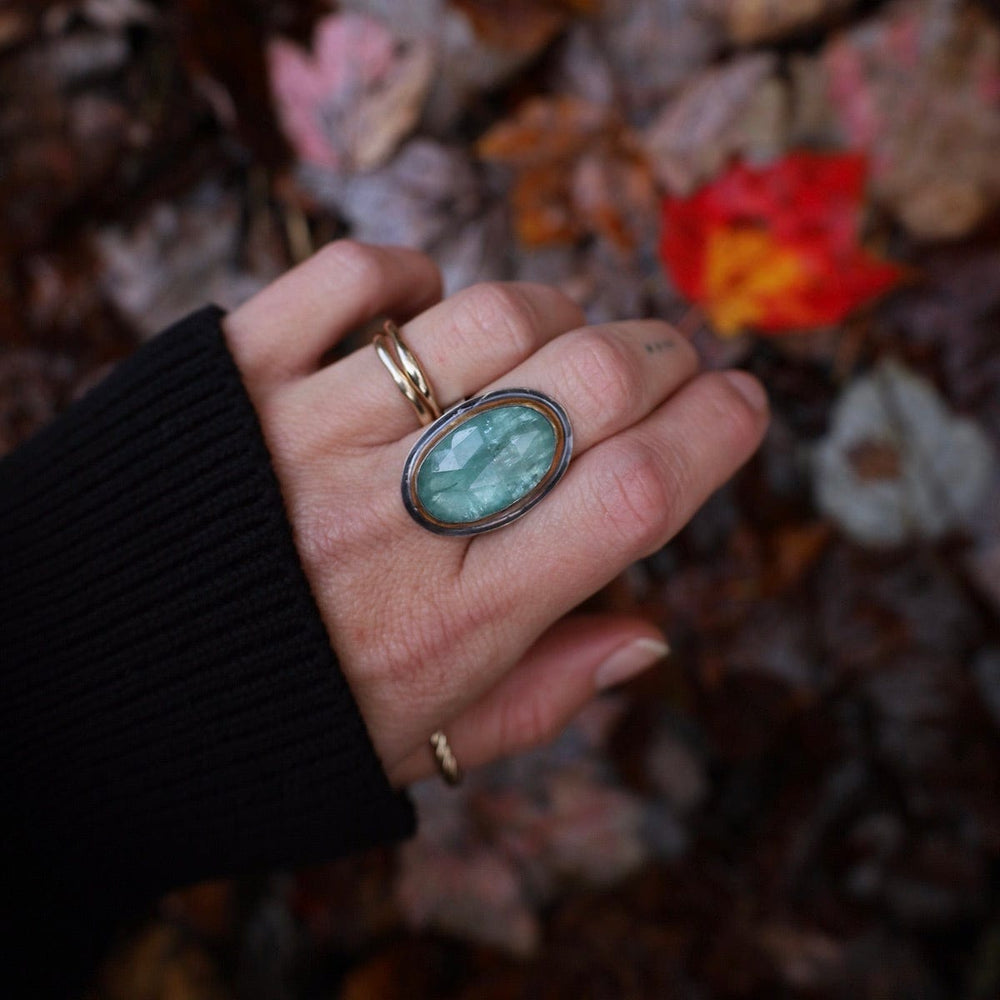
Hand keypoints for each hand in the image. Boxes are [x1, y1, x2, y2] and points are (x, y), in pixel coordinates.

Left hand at [222, 241, 768, 784]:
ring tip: (555, 339)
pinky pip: (356, 277)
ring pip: (488, 320)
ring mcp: (309, 433)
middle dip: (657, 357)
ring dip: (554, 312)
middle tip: (662, 365)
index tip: (743, 403)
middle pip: (583, 386)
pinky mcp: (237, 373)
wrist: (90, 689)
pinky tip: (429, 314)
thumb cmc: (272, 718)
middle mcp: (392, 519)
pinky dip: (413, 277)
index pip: (634, 496)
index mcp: (453, 620)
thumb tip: (650, 634)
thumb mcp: (421, 742)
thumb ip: (542, 694)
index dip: (718, 433)